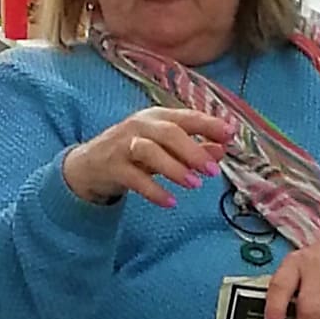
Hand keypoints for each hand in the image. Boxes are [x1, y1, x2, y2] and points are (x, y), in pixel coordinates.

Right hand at [61, 106, 225, 210]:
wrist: (88, 164)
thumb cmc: (132, 151)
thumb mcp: (163, 147)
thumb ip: (193, 147)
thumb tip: (222, 149)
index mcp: (157, 117)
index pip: (187, 117)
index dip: (209, 124)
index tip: (231, 134)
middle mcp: (140, 126)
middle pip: (169, 132)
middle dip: (193, 150)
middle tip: (212, 170)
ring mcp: (123, 145)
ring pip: (150, 151)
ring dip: (175, 168)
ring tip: (195, 185)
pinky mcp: (112, 166)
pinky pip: (134, 178)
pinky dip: (153, 190)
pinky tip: (170, 202)